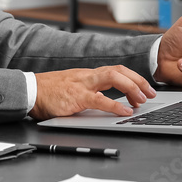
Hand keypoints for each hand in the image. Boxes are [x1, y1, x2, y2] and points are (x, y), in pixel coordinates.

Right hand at [29, 65, 156, 120]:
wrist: (30, 91)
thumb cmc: (50, 92)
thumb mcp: (74, 88)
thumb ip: (91, 92)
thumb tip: (110, 101)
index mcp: (88, 75)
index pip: (116, 70)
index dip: (133, 77)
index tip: (145, 88)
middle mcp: (88, 76)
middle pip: (119, 70)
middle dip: (138, 80)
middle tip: (151, 93)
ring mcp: (82, 85)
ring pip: (112, 78)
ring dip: (131, 88)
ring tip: (142, 100)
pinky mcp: (76, 97)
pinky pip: (99, 99)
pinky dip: (115, 105)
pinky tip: (125, 111)